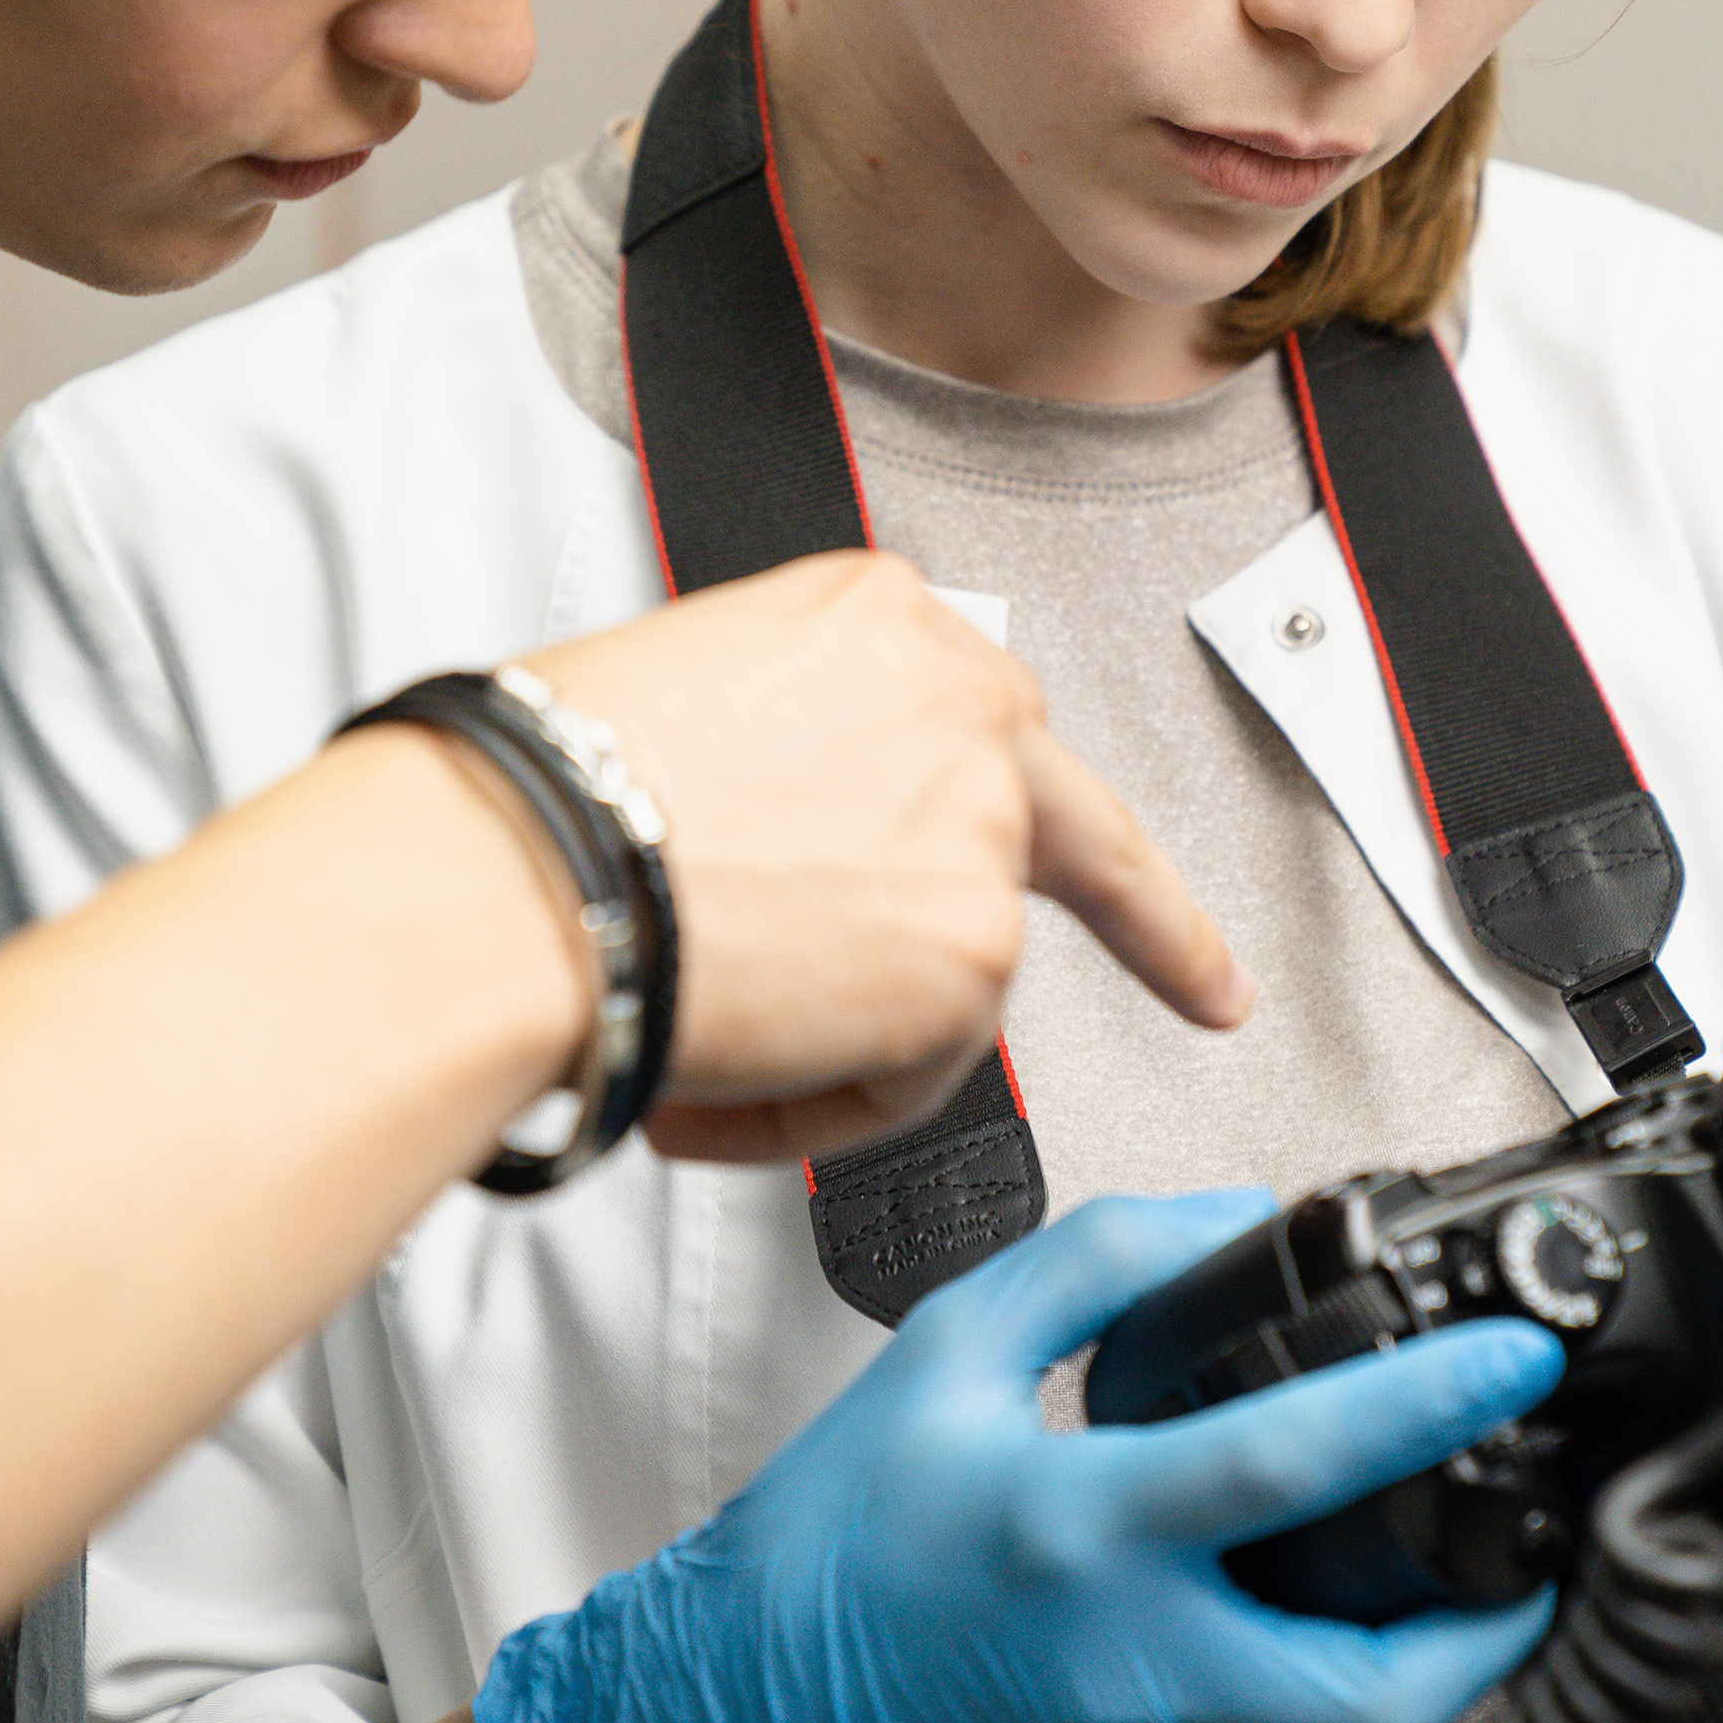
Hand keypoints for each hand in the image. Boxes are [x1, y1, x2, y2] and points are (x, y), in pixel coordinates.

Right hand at [473, 1191, 1559, 1722]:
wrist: (750, 1707)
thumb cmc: (837, 1533)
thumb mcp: (950, 1345)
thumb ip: (1099, 1260)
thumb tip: (1235, 1219)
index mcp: (1082, 1525)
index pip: (1294, 1464)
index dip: (1426, 1408)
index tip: (1512, 1360)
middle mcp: (1134, 1654)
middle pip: (1379, 1692)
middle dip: (1496, 1626)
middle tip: (1541, 1539)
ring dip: (1450, 1695)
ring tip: (1482, 1602)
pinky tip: (1373, 1651)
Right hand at [530, 554, 1250, 1164]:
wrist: (516, 870)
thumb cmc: (544, 789)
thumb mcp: (686, 691)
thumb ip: (796, 748)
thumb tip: (801, 846)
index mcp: (882, 619)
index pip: (984, 714)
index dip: (1012, 797)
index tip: (1083, 852)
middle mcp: (959, 701)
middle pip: (1066, 820)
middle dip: (1147, 919)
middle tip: (1207, 990)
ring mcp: (982, 826)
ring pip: (954, 975)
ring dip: (848, 1035)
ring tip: (706, 1035)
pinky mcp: (974, 953)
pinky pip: (913, 1075)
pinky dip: (818, 1102)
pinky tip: (721, 1073)